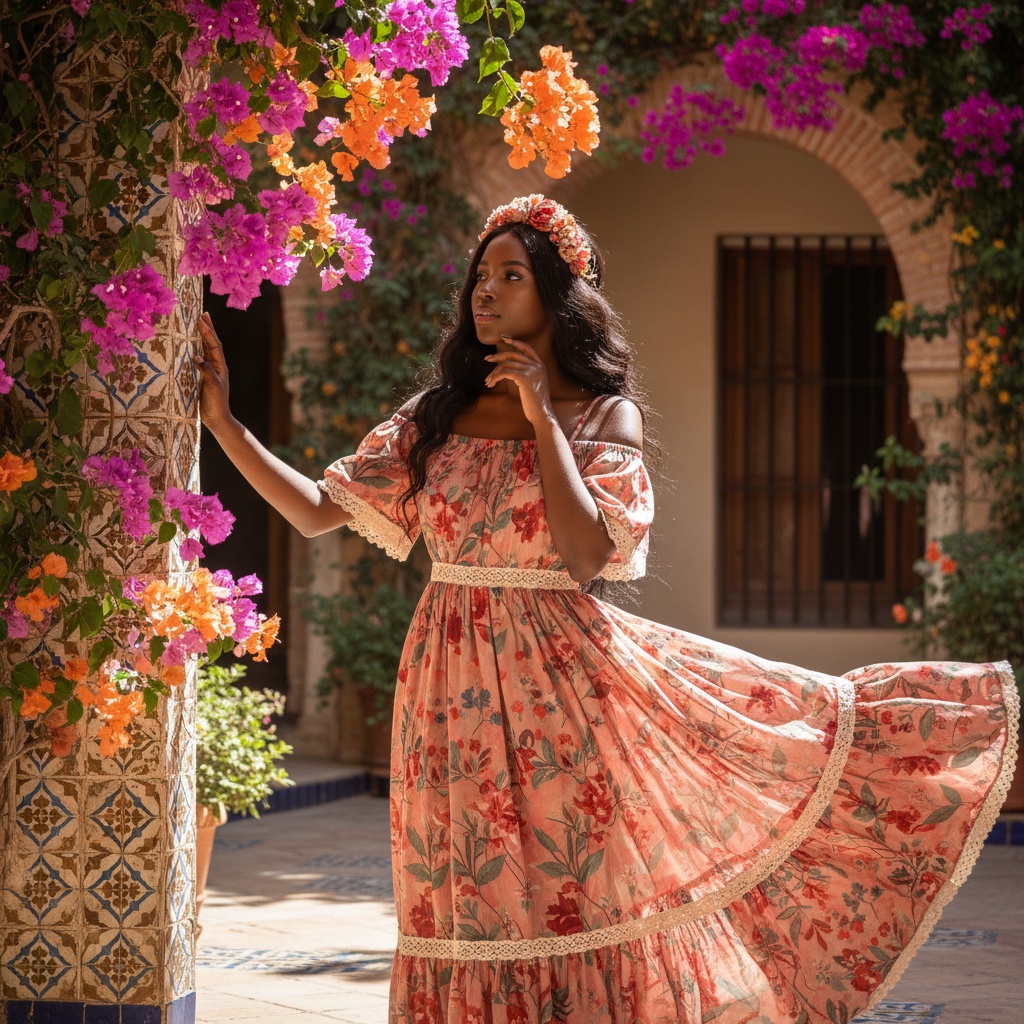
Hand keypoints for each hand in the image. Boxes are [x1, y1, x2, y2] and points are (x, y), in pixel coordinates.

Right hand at [196, 313, 233, 431]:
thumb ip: (206, 371)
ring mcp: (208, 371)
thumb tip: (197, 356)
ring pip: (204, 350)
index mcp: (220, 367)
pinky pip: (197, 360)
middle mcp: (215, 366)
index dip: (208, 332)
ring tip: (196, 324)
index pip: (214, 345)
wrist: (216, 418)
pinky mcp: (201, 377)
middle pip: (211, 343)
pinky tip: (188, 345)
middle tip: (203, 314)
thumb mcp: (212, 386)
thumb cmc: (217, 403)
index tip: (202, 318)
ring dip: (201, 337)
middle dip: (207, 329)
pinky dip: (193, 350)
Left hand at [484, 336, 553, 425]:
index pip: (527, 348)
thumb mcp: (533, 384)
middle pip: (513, 354)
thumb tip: (509, 368)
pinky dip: (495, 377)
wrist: (542, 414)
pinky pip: (504, 373)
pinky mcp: (524, 377)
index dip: (516, 342)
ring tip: (488, 381)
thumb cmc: (535, 403)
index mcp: (540, 365)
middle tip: (487, 359)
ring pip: (506, 364)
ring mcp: (531, 370)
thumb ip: (526, 374)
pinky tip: (491, 384)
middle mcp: (537, 365)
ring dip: (493, 372)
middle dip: (498, 356)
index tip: (504, 339)